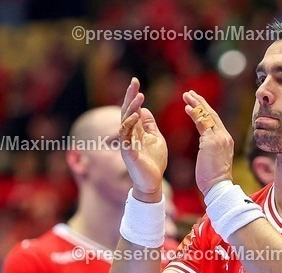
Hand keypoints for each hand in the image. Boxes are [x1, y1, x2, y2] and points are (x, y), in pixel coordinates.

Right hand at [119, 78, 167, 202]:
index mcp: (135, 130)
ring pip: (126, 121)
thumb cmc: (154, 162)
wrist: (153, 182)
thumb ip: (149, 125)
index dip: (134, 96)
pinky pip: (126, 135)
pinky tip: (135, 115)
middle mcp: (129, 134)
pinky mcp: (128, 152)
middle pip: (127, 111)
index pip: (133, 109)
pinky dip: (130, 124)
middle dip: (130, 96)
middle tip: (134, 81)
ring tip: (139, 96)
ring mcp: (127, 143)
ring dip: (132, 107)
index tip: (136, 82)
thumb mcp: (155, 138)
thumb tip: (144, 110)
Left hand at [183, 90, 233, 194]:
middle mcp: (224, 136)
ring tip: (186, 95)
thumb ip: (211, 148)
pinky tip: (187, 108)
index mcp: (226, 140)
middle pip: (212, 114)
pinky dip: (194, 114)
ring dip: (196, 104)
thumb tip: (205, 145)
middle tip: (190, 93)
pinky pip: (202, 123)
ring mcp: (219, 138)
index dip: (205, 110)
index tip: (196, 103)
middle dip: (200, 102)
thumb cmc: (213, 179)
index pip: (215, 121)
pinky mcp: (211, 141)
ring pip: (207, 116)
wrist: (218, 188)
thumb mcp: (214, 159)